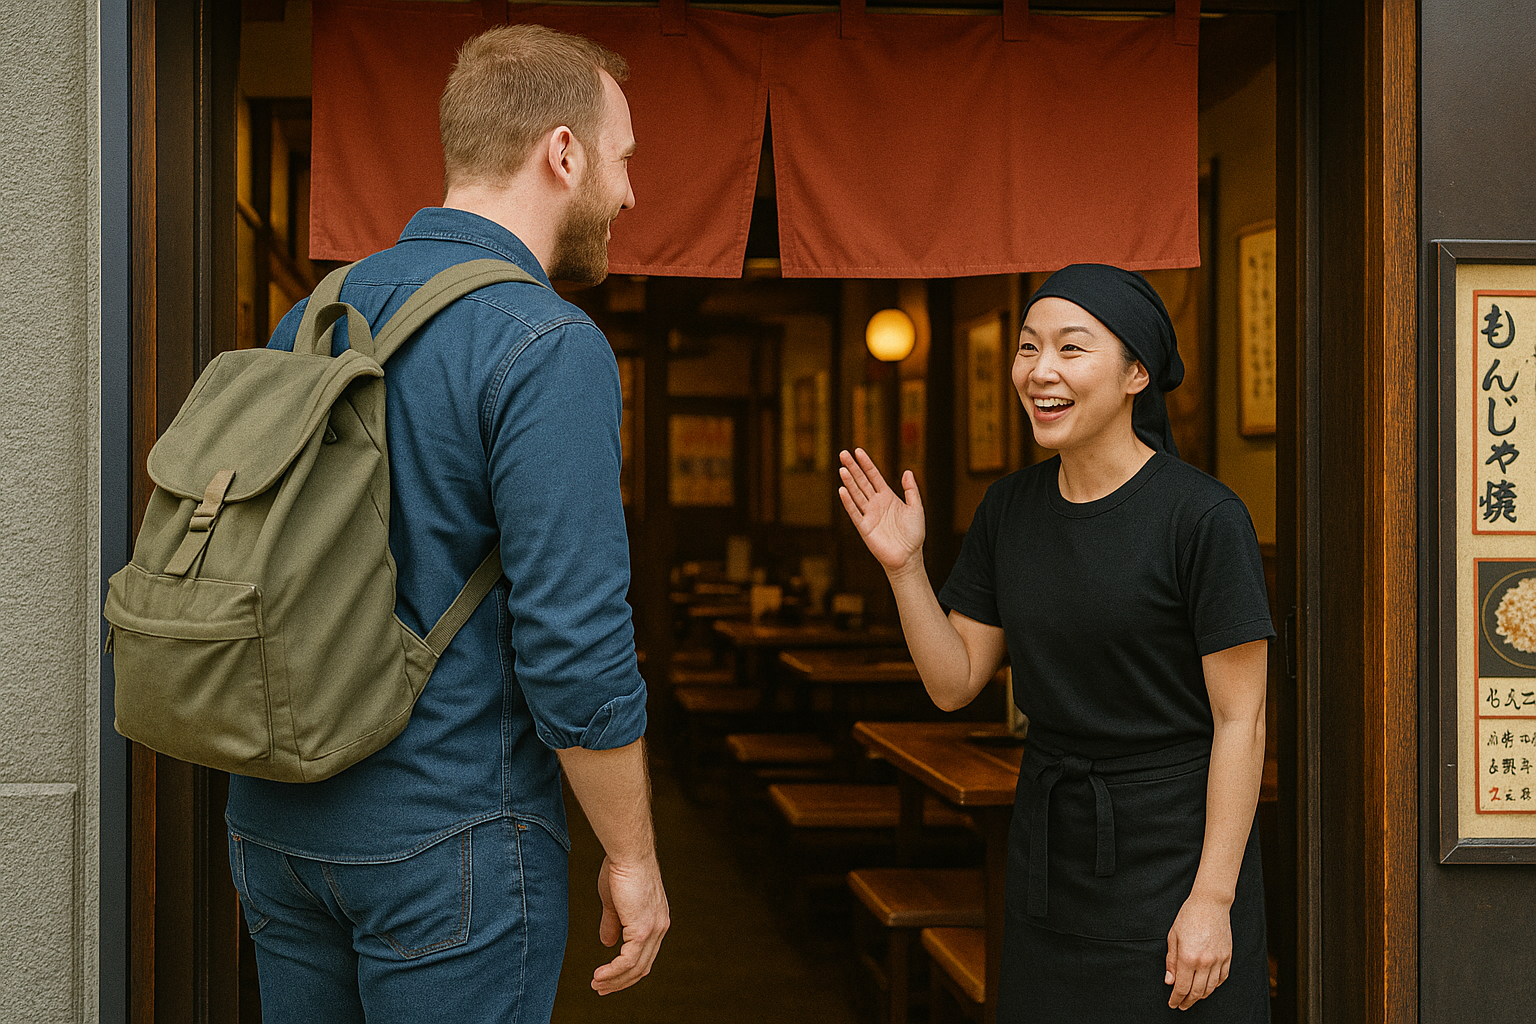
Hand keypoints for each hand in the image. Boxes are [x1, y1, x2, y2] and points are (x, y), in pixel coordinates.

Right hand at [592, 854, 669, 994]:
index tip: (609, 978)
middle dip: (621, 981)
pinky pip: (628, 960)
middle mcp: (660, 927)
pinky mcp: (643, 929)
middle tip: (601, 989)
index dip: (627, 970)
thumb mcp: (615, 903)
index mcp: (656, 920)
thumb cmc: (620, 870)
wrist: (628, 853)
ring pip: (636, 967)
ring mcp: (654, 929)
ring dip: (614, 980)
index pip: (645, 955)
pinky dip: (613, 972)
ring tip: (596, 985)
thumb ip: (613, 923)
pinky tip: (599, 975)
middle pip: (642, 966)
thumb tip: (608, 943)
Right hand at [838, 448, 925, 574]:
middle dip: (853, 468)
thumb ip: (911, 490)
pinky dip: (848, 501)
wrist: (909, 556)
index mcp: (887, 497)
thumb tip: (908, 471)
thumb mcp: (916, 508)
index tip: (858, 451)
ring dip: (849, 481)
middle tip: (843, 453)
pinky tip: (842, 490)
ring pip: (856, 494)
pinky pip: (854, 512)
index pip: (874, 476)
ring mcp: (869, 514)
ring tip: (842, 468)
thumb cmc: (914, 534)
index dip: (866, 463)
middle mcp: (876, 503)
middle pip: (862, 481)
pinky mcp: (864, 528)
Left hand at [1164, 893, 1231, 1009]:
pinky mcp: (1228, 956)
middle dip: (1188, 1001)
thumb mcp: (1173, 937)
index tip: (1172, 1004)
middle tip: (1181, 1005)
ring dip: (1201, 996)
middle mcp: (1204, 962)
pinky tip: (1208, 987)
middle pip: (1197, 992)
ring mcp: (1218, 960)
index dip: (1176, 998)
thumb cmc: (1188, 917)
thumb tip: (1169, 982)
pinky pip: (1222, 978)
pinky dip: (1214, 986)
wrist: (1210, 904)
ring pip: (1211, 988)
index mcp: (1188, 957)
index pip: (1181, 987)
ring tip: (1193, 998)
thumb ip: (1171, 962)